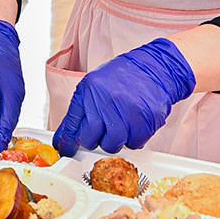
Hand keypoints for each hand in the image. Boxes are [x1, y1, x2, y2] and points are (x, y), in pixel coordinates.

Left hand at [53, 38, 195, 155]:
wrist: (155, 68)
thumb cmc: (123, 76)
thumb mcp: (94, 86)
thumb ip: (79, 112)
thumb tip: (64, 140)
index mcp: (89, 91)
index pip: (72, 125)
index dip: (68, 141)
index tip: (68, 150)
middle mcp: (105, 102)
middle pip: (89, 140)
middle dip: (94, 140)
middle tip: (103, 131)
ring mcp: (126, 113)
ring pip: (111, 145)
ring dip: (115, 141)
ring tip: (121, 125)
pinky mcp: (144, 122)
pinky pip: (134, 144)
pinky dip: (134, 139)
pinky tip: (134, 123)